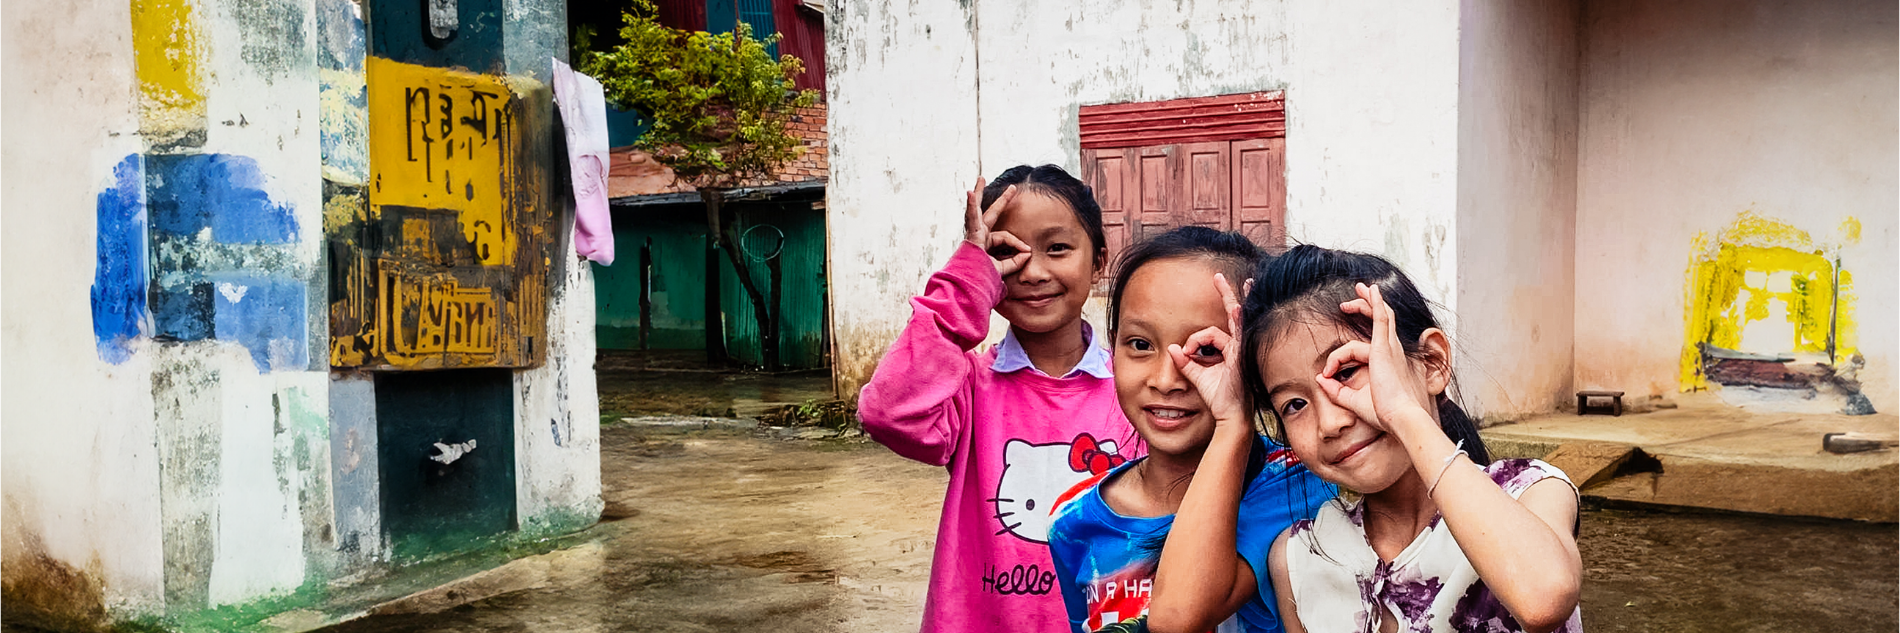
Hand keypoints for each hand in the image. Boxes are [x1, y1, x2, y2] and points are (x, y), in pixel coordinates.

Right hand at [962, 178, 1031, 275]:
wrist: (968, 288)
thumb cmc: (981, 280)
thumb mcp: (1001, 270)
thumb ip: (1014, 262)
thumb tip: (1028, 253)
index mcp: (985, 244)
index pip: (1005, 237)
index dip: (1017, 243)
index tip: (1027, 251)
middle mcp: (978, 237)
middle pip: (990, 214)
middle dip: (1001, 201)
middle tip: (1011, 188)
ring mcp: (973, 235)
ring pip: (976, 211)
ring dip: (978, 194)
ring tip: (981, 179)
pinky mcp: (970, 237)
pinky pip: (971, 219)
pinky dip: (971, 206)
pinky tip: (971, 193)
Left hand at [1168, 274, 1251, 429]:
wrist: (1230, 416)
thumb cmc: (1219, 398)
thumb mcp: (1198, 376)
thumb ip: (1185, 362)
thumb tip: (1172, 349)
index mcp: (1228, 349)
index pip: (1212, 331)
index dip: (1195, 340)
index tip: (1186, 352)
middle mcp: (1237, 346)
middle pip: (1232, 314)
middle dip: (1226, 293)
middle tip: (1218, 276)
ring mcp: (1242, 349)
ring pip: (1230, 321)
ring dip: (1227, 299)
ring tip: (1221, 280)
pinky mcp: (1241, 356)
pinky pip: (1238, 334)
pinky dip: (1237, 320)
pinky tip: (1236, 306)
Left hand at [1314, 283, 1434, 432]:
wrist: (1401, 417)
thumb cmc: (1385, 412)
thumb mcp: (1354, 400)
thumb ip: (1336, 390)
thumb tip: (1320, 380)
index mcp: (1387, 363)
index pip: (1359, 349)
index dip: (1338, 358)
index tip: (1327, 373)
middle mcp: (1392, 351)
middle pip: (1381, 321)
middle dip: (1367, 306)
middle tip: (1354, 298)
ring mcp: (1390, 347)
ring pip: (1380, 315)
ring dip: (1369, 300)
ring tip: (1359, 288)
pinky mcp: (1384, 347)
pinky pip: (1381, 318)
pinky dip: (1376, 303)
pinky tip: (1372, 291)